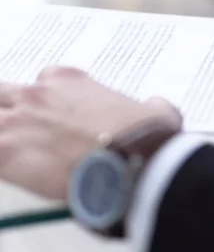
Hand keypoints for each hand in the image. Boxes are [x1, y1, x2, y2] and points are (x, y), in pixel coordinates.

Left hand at [0, 66, 181, 199]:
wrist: (137, 163)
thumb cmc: (145, 138)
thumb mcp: (158, 112)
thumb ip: (151, 105)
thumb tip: (156, 107)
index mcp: (68, 81)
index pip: (42, 82)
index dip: (44, 102)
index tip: (53, 119)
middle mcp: (39, 95)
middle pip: (2, 94)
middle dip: (8, 111)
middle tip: (22, 132)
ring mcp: (18, 121)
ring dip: (3, 133)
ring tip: (14, 150)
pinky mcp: (5, 151)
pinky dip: (0, 162)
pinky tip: (9, 170)